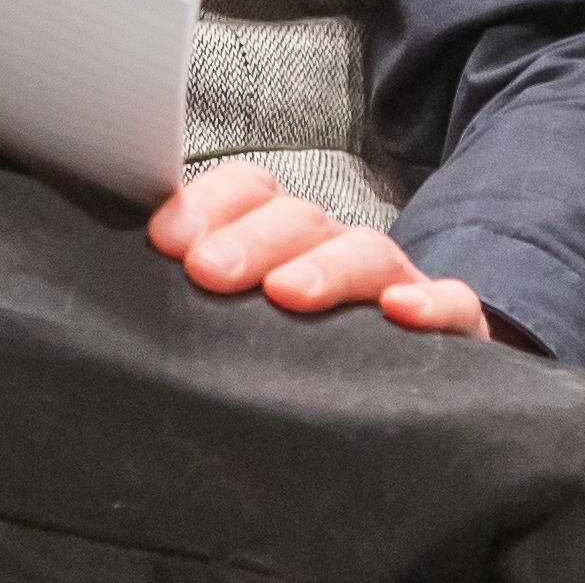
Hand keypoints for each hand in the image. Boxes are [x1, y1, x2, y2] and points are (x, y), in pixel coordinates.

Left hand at [148, 160, 489, 339]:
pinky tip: (400, 314)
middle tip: (208, 271)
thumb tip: (130, 281)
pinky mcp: (452, 328)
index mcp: (283, 235)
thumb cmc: (302, 349)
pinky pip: (454, 303)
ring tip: (287, 294)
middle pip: (297, 218)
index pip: (248, 190)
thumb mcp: (246, 314)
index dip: (206, 205)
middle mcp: (336, 248)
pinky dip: (431, 303)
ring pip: (366, 249)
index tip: (164, 241)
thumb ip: (203, 288)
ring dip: (325, 267)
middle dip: (250, 239)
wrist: (408, 394)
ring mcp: (395, 283)